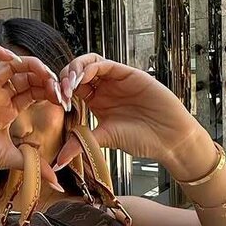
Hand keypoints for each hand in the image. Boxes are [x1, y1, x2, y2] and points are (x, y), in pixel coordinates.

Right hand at [0, 44, 66, 187]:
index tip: (63, 101)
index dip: (51, 91)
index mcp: (9, 110)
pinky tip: (11, 59)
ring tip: (41, 71)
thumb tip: (56, 182)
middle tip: (57, 86)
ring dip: (28, 63)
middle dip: (44, 77)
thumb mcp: (10, 159)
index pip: (35, 91)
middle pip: (26, 75)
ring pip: (8, 64)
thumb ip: (33, 163)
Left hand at [50, 54, 203, 171]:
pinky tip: (82, 78)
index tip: (56, 103)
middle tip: (59, 91)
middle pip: (76, 73)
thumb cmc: (141, 139)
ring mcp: (115, 79)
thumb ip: (81, 144)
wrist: (169, 137)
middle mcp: (103, 88)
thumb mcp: (104, 139)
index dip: (60, 92)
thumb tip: (58, 162)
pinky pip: (104, 63)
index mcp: (95, 102)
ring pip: (88, 63)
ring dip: (74, 69)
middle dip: (64, 79)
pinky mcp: (127, 73)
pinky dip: (90, 67)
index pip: (71, 89)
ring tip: (68, 83)